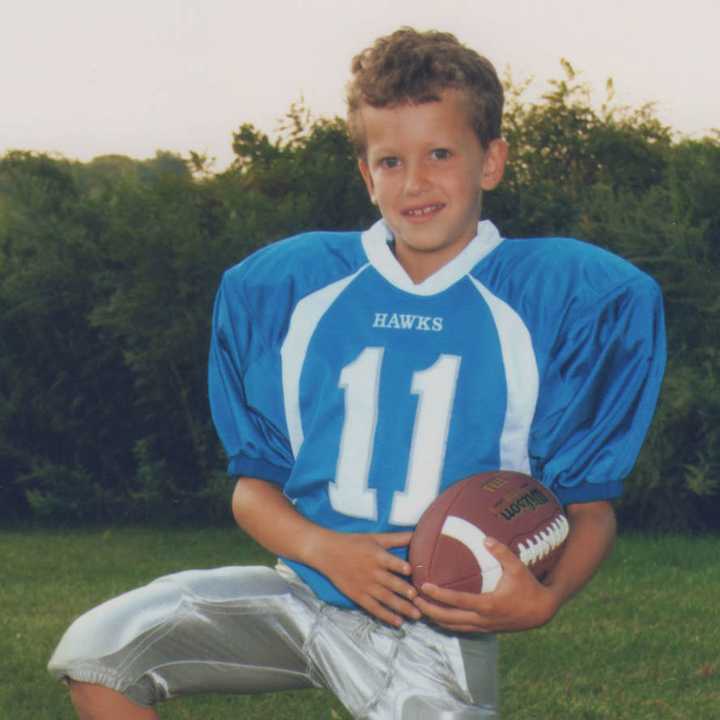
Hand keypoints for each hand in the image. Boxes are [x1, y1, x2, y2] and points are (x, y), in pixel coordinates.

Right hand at [313, 530, 420, 627]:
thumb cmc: (354, 543)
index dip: (401, 566)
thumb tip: (417, 533)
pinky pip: (374, 608)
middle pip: (391, 584)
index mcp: (376, 555)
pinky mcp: (358, 596)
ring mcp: (365, 586)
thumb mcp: (375, 538)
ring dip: (401, 607)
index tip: (411, 572)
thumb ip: (397, 538)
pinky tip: (398, 622)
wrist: (328, 553)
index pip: (390, 562)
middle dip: (406, 592)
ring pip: (386, 598)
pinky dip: (386, 616)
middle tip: (420, 600)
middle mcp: (372, 572)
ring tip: (416, 615)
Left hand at [414, 537, 557, 632]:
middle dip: (429, 610)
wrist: (541, 611)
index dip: (439, 595)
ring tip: (419, 608)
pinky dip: (447, 623)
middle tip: (412, 599)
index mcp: (489, 604)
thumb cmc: (528, 587)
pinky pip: (461, 628)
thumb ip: (502, 552)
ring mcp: (483, 626)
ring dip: (435, 618)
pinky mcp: (485, 629)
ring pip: (454, 627)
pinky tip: (437, 615)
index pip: (458, 601)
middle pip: (450, 619)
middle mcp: (483, 618)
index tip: (424, 587)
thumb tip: (485, 538)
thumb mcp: (518, 567)